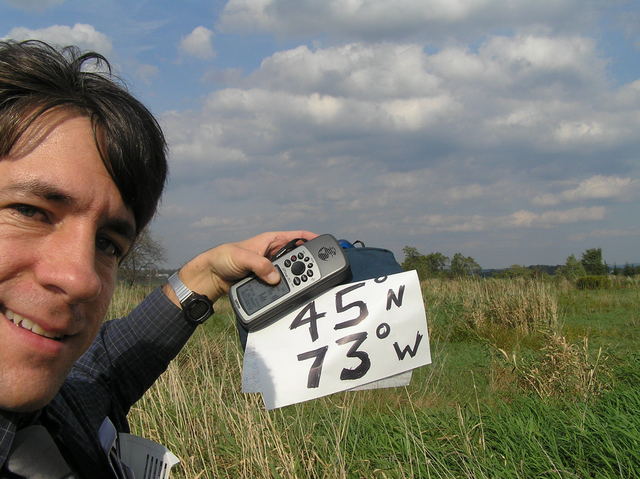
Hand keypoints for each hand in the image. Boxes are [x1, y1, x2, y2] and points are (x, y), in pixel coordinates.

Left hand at [163, 231, 317, 306]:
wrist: (211, 276)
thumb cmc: (223, 258)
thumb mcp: (241, 257)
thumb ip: (259, 265)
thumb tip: (275, 277)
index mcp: (270, 240)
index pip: (296, 236)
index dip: (311, 238)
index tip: (324, 244)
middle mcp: (273, 253)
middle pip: (297, 256)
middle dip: (306, 262)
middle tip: (314, 271)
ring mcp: (270, 267)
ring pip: (290, 271)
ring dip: (297, 276)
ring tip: (303, 283)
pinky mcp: (266, 280)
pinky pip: (281, 283)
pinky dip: (288, 286)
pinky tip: (291, 291)